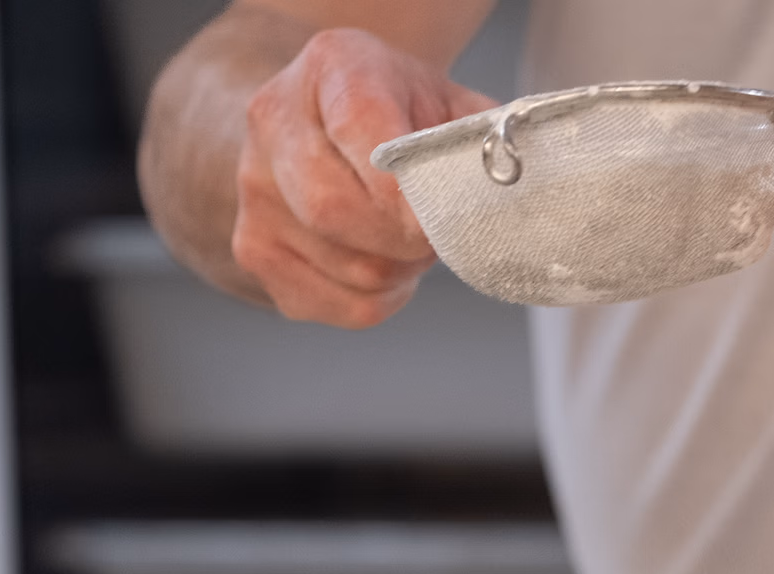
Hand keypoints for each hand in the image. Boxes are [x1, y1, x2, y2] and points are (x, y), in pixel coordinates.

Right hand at [231, 28, 491, 326]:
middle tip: (436, 235)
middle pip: (335, 210)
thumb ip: (485, 143)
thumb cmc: (400, 118)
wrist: (325, 125)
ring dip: (401, 271)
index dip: (406, 189)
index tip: (441, 218)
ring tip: (409, 241)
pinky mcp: (254, 251)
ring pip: (348, 267)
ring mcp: (253, 191)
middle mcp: (274, 123)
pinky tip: (382, 263)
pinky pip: (337, 306)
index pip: (361, 128)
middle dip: (406, 240)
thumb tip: (520, 195)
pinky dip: (378, 300)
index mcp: (331, 67)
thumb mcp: (449, 106)